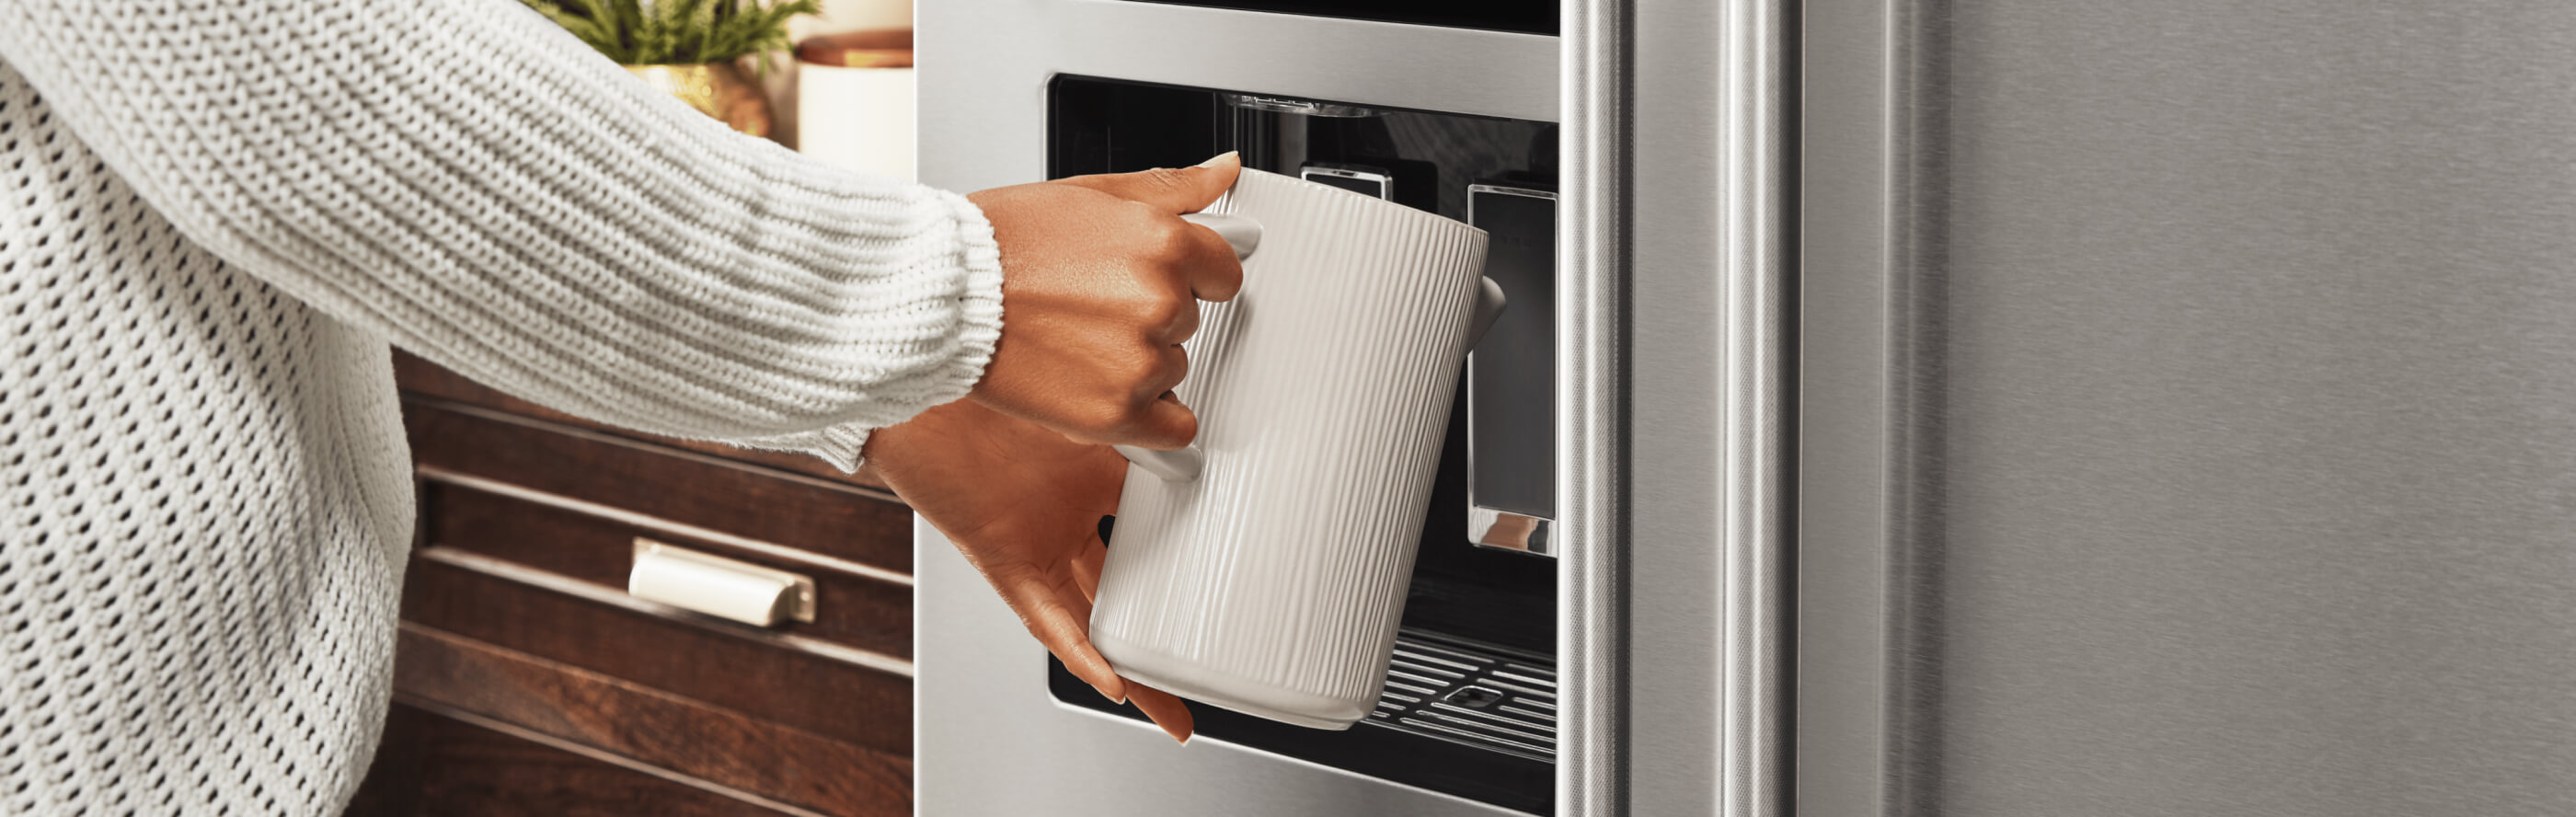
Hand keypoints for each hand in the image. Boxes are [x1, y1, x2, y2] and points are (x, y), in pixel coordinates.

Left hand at [864, 400, 1195, 742]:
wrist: (924, 376)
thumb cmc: (990, 371)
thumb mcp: (1085, 397)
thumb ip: (1135, 422)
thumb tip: (1187, 423)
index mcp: (1094, 478)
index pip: (1157, 526)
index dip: (1192, 552)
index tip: (1233, 568)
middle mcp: (1067, 521)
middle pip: (1129, 591)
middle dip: (1164, 639)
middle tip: (1203, 675)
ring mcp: (1038, 545)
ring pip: (1093, 621)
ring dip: (1130, 672)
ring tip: (1168, 712)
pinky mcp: (1001, 561)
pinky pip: (1045, 618)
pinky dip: (1079, 650)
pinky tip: (1111, 678)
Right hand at [965, 152, 1245, 449]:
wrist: (944, 295)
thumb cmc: (1002, 242)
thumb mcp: (1090, 193)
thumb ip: (1171, 187)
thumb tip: (1223, 172)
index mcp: (1165, 243)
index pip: (1224, 272)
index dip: (1190, 276)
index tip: (1153, 280)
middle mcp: (1161, 302)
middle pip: (1189, 320)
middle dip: (1150, 315)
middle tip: (1092, 305)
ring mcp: (1142, 361)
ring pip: (1173, 368)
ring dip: (1138, 361)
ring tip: (1076, 339)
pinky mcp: (1117, 413)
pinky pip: (1175, 430)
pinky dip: (1151, 419)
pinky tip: (1111, 395)